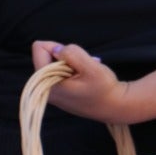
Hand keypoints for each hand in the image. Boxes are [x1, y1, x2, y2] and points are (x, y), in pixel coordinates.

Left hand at [30, 42, 155, 124]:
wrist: (116, 107)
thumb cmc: (105, 89)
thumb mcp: (91, 67)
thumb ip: (72, 53)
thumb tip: (57, 49)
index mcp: (48, 84)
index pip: (39, 49)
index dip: (58, 47)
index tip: (74, 57)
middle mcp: (45, 90)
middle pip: (45, 56)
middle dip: (64, 56)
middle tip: (82, 67)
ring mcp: (52, 93)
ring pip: (54, 63)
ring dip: (70, 63)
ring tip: (85, 73)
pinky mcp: (60, 93)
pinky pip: (59, 72)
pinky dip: (72, 70)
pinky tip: (85, 77)